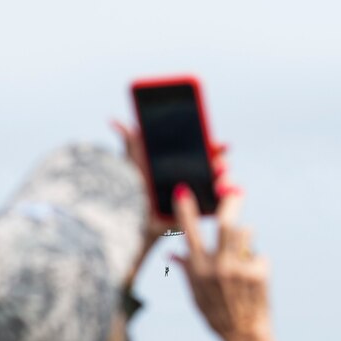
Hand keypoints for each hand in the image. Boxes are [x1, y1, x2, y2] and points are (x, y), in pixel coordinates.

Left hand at [111, 121, 232, 284]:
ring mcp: (197, 194)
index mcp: (180, 162)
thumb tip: (114, 120)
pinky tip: (225, 194)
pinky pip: (219, 205)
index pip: (203, 150)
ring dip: (226, 179)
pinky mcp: (200, 212)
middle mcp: (192, 176)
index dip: (214, 146)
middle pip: (215, 165)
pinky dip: (225, 199)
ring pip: (220, 183)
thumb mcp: (133, 164)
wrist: (131, 220)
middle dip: (222, 162)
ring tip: (222, 177)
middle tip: (220, 161)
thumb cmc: (131, 192)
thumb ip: (130, 142)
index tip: (221, 144)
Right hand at [171, 183, 283, 340]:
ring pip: (245, 234)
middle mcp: (217, 266)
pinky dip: (256, 263)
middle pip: (226, 223)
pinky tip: (253, 279)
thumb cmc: (216, 314)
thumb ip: (187, 269)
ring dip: (244, 238)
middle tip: (235, 189)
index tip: (182, 191)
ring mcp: (239, 268)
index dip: (185, 211)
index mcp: (197, 269)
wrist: (243, 335)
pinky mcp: (258, 272)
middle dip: (231, 202)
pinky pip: (258, 255)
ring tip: (242, 254)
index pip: (189, 233)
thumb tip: (173, 253)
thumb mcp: (195, 293)